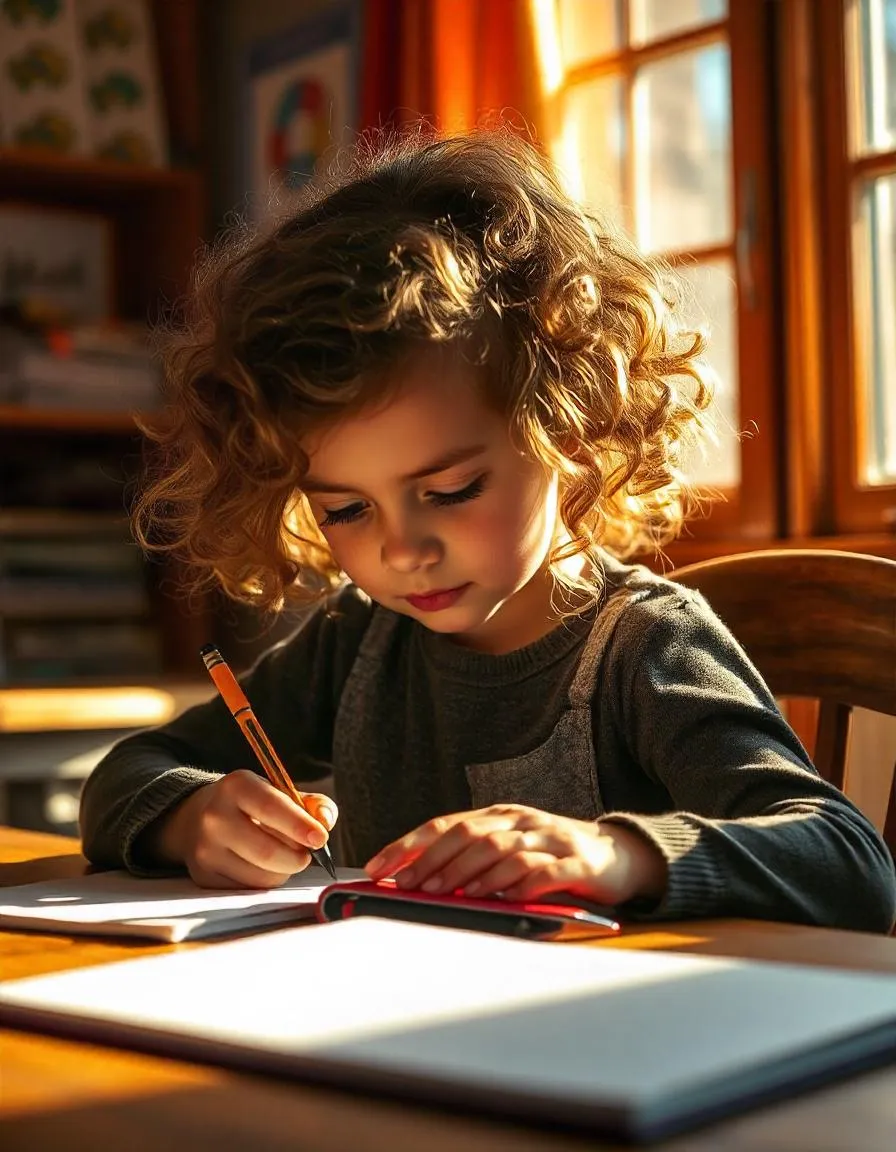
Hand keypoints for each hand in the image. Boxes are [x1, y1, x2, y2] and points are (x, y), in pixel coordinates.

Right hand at [148, 770, 337, 888]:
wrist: (198, 818)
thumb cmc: (252, 806)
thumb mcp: (280, 792)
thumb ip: (312, 804)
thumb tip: (326, 822)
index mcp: (237, 786)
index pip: (271, 807)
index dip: (299, 825)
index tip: (320, 838)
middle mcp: (215, 816)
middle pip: (266, 850)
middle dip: (297, 858)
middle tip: (306, 855)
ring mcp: (205, 849)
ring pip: (260, 876)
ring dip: (283, 872)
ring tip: (284, 859)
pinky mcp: (203, 876)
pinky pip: (247, 890)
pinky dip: (265, 882)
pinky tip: (262, 867)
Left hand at [365, 805, 666, 905]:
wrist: (621, 855)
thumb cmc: (555, 857)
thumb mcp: (512, 852)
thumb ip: (474, 861)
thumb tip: (420, 883)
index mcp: (499, 816)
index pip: (444, 824)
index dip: (408, 844)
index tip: (378, 867)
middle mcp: (520, 821)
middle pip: (468, 833)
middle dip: (432, 859)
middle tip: (407, 884)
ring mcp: (549, 839)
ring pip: (500, 849)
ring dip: (467, 871)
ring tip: (443, 891)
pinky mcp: (576, 863)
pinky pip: (542, 871)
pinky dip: (517, 883)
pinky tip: (499, 897)